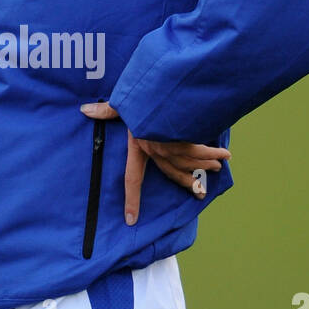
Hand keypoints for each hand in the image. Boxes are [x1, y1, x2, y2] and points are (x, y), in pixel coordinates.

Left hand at [80, 101, 229, 224]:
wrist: (160, 88)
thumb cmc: (139, 96)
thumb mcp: (122, 102)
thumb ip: (108, 110)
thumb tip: (84, 110)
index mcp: (138, 146)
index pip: (131, 179)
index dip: (131, 200)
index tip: (131, 220)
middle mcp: (155, 150)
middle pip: (173, 172)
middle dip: (189, 183)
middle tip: (201, 193)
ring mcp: (171, 146)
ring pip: (189, 163)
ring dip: (204, 167)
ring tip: (217, 169)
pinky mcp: (185, 137)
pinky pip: (200, 151)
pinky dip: (213, 153)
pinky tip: (224, 156)